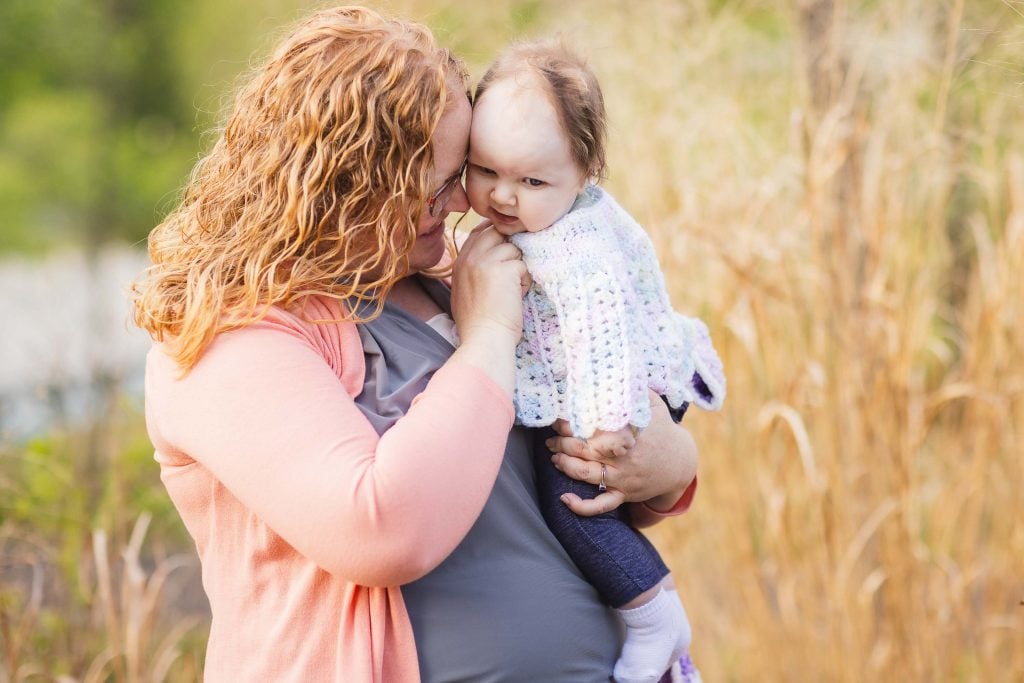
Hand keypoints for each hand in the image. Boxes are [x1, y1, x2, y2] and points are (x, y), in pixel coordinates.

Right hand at [450, 221, 528, 344]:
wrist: (484, 339)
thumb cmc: (477, 323)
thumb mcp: (464, 291)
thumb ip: (473, 270)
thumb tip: (492, 258)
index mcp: (460, 262)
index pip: (479, 232)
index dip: (495, 235)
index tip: (505, 247)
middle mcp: (471, 258)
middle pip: (497, 233)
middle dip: (509, 248)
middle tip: (512, 273)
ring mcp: (486, 262)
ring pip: (513, 249)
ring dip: (518, 268)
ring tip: (513, 290)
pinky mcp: (505, 270)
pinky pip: (523, 265)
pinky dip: (525, 281)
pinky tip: (517, 296)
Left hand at [546, 392, 697, 515]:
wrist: (681, 463)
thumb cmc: (661, 429)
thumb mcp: (652, 404)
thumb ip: (633, 389)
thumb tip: (612, 367)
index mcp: (629, 433)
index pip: (594, 427)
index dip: (571, 423)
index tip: (558, 417)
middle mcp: (625, 456)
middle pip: (585, 449)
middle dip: (563, 441)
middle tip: (551, 435)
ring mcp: (624, 478)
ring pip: (587, 474)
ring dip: (565, 464)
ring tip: (554, 455)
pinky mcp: (624, 494)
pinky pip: (602, 505)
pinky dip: (582, 506)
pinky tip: (564, 499)